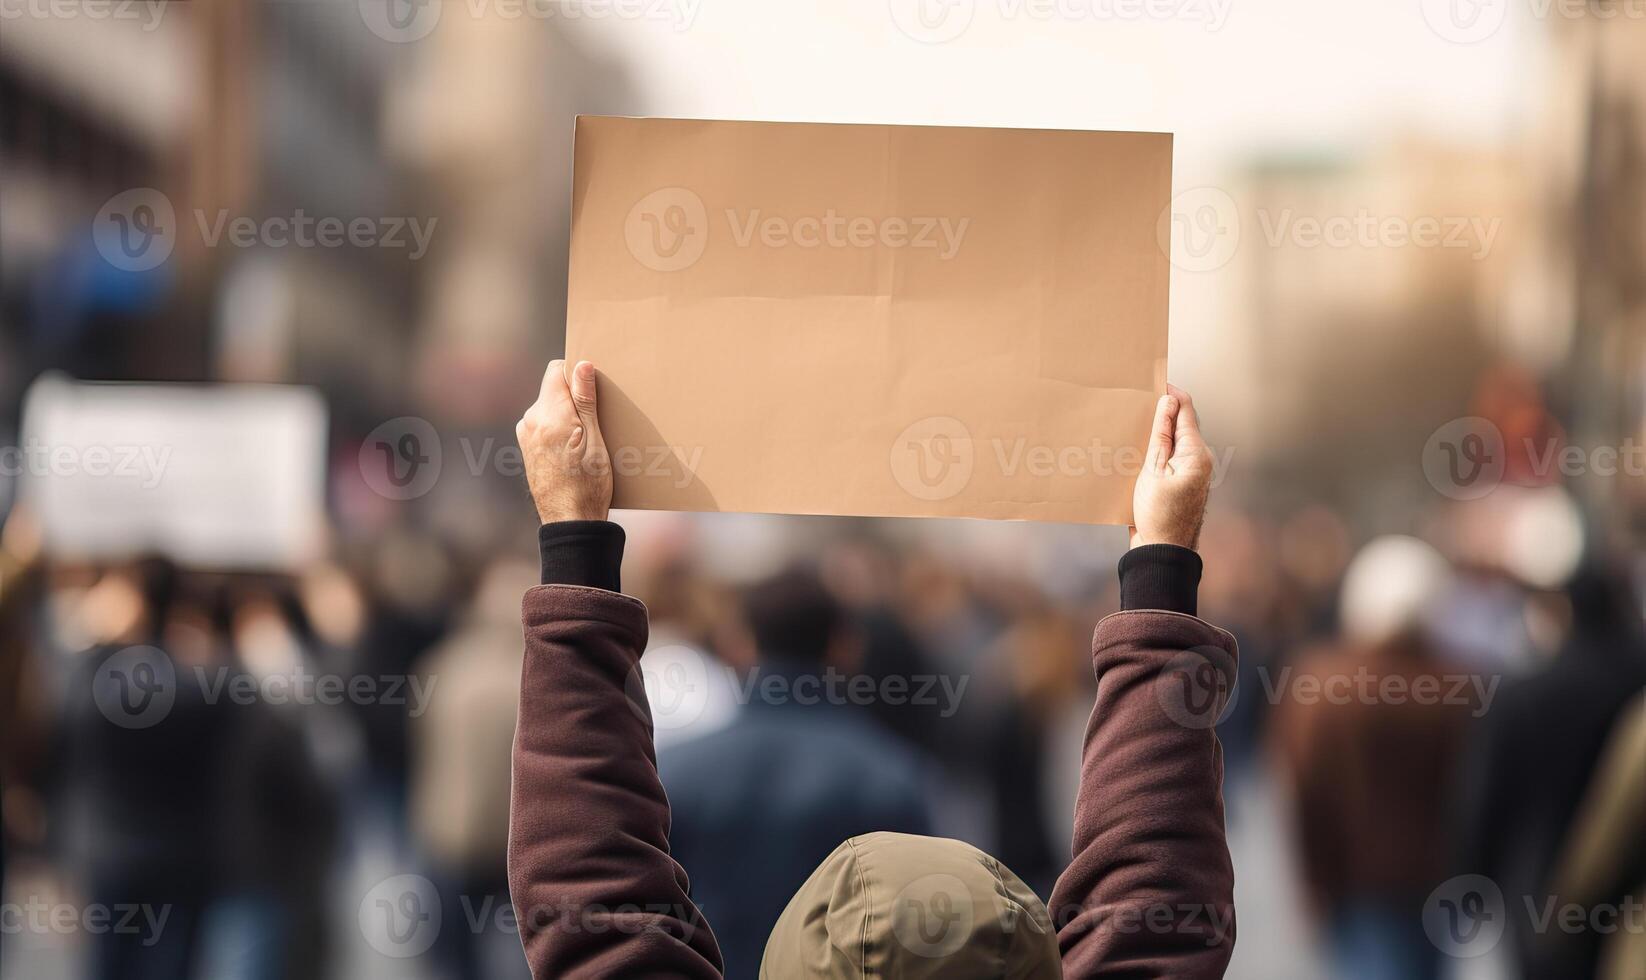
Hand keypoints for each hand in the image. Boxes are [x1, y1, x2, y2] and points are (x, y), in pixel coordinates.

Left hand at [517, 359, 611, 523]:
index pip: (557, 370)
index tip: (593, 389)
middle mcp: (531, 420)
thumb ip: (585, 400)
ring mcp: (526, 435)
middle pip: (554, 390)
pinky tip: (575, 449)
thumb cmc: (588, 483)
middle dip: (575, 397)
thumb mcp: (595, 439)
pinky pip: (544, 425)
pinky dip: (560, 429)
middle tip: (597, 419)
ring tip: (587, 439)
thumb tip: (582, 365)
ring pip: (550, 408)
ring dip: (568, 415)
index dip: (577, 374)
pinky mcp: (528, 448)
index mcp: (548, 414)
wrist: (570, 521)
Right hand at [1130, 383, 1212, 550]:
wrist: (1162, 551)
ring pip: (1172, 442)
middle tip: (1135, 402)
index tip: (1150, 381)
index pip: (1186, 410)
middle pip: (1179, 424)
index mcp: (1196, 453)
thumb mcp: (1153, 470)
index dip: (1170, 393)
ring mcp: (1191, 473)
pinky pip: (1169, 458)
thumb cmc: (1157, 513)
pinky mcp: (1180, 483)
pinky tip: (1136, 452)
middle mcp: (1199, 460)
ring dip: (1155, 433)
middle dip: (1159, 412)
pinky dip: (1154, 451)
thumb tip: (1168, 401)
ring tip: (1131, 425)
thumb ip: (1161, 435)